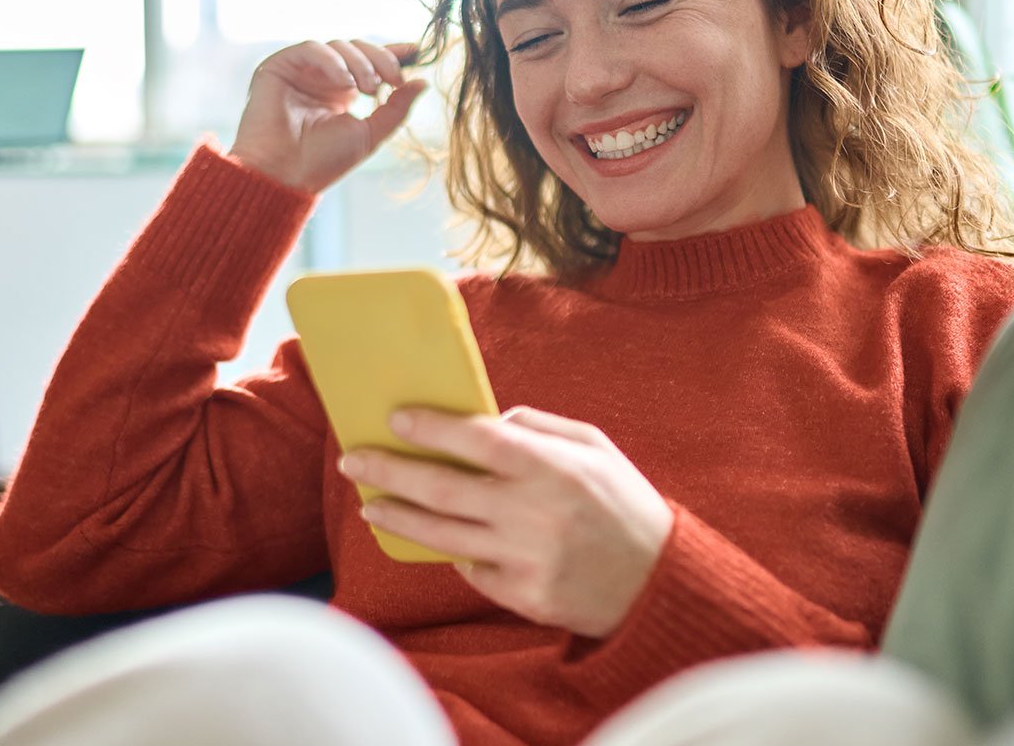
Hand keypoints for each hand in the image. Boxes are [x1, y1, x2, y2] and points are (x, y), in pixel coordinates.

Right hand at [229, 39, 427, 192]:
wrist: (285, 175)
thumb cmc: (323, 161)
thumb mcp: (370, 133)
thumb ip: (396, 108)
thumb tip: (423, 82)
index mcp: (342, 91)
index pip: (370, 62)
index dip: (393, 53)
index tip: (417, 50)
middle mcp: (322, 78)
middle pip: (357, 48)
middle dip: (381, 59)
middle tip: (393, 80)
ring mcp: (301, 71)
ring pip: (338, 46)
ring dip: (360, 63)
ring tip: (368, 89)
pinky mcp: (279, 66)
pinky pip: (311, 48)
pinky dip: (332, 61)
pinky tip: (345, 83)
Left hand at [338, 407, 675, 638]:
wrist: (658, 583)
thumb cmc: (625, 504)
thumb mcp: (596, 448)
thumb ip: (540, 427)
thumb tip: (487, 419)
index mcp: (552, 467)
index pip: (476, 439)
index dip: (431, 427)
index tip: (395, 418)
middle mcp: (532, 513)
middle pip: (441, 488)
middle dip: (390, 470)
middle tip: (355, 460)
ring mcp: (524, 559)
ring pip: (441, 535)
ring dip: (398, 517)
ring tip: (370, 505)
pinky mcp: (521, 595)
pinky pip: (470, 569)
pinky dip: (454, 552)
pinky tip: (440, 539)